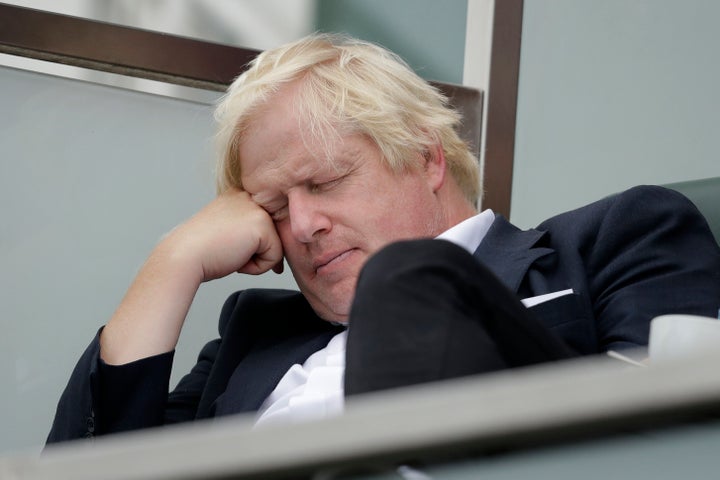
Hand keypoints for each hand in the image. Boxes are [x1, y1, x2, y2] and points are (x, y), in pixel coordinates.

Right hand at [160, 188, 283, 281]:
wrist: (183, 256)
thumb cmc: (200, 252)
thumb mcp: (228, 235)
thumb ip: (250, 236)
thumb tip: (278, 260)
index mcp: (237, 195)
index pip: (262, 226)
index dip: (252, 245)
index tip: (229, 246)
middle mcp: (249, 196)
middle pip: (271, 236)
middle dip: (255, 253)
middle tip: (227, 250)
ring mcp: (257, 208)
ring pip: (275, 247)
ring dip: (255, 261)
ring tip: (230, 253)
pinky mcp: (262, 225)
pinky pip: (275, 257)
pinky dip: (257, 267)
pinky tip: (235, 258)